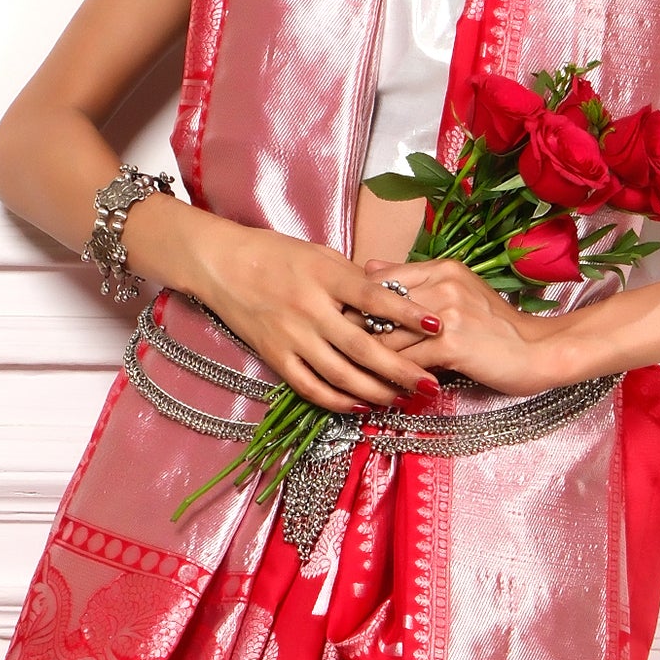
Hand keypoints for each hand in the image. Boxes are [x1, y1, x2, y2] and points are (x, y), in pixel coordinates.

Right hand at [151, 210, 437, 413]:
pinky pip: (310, 387)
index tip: (437, 325)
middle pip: (363, 347)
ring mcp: (291, 336)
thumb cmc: (277, 255)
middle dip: (400, 370)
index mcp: (325, 276)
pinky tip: (361, 405)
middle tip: (429, 384)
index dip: (407, 314)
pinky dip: (338, 401)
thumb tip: (395, 300)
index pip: (374, 298)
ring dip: (376, 391)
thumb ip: (356, 279)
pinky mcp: (275, 357)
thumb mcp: (320, 255)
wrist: (222, 264)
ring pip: (341, 374)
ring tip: (403, 399)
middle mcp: (309, 309)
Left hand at [362, 257, 574, 395]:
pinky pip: (406, 361)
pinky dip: (393, 377)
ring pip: (388, 337)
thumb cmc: (498, 328)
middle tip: (340, 353)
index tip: (344, 324)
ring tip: (358, 376)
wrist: (539, 351)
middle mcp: (444, 285)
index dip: (357, 305)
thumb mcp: (460, 291)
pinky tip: (386, 388)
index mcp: (443, 269)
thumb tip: (369, 267)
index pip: (380, 280)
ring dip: (371, 360)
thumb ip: (416, 281)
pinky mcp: (452, 345)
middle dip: (355, 334)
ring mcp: (447, 315)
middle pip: (378, 308)